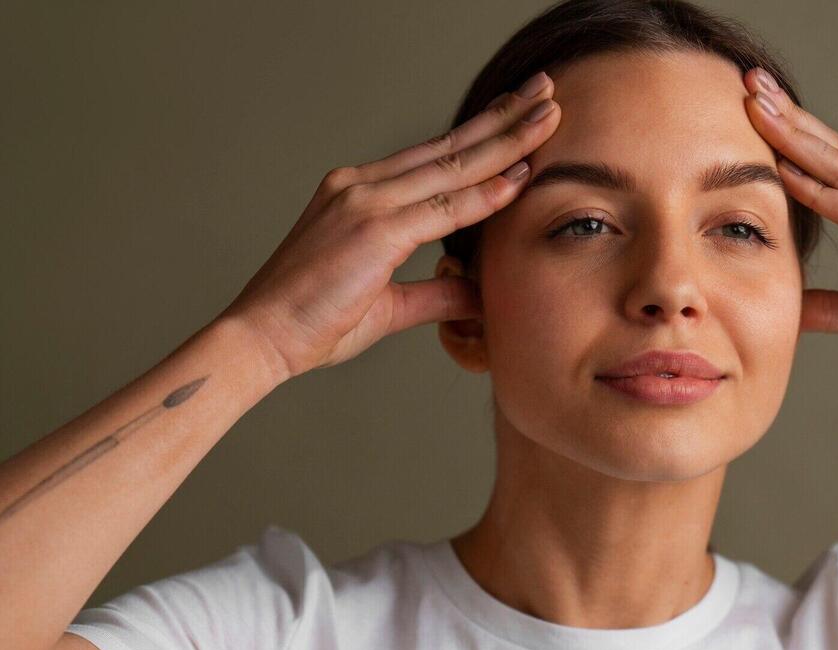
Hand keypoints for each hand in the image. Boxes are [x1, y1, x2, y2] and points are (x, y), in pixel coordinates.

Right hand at [217, 72, 560, 381]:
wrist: (261, 337)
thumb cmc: (314, 321)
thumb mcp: (390, 305)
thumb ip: (437, 294)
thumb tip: (479, 295)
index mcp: (358, 193)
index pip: (434, 156)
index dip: (481, 136)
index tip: (519, 119)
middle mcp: (360, 185)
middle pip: (448, 145)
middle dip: (503, 119)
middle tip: (544, 94)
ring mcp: (364, 201)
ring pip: (452, 165)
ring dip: (506, 142)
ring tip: (547, 117)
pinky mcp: (371, 228)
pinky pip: (441, 208)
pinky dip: (483, 195)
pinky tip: (519, 180)